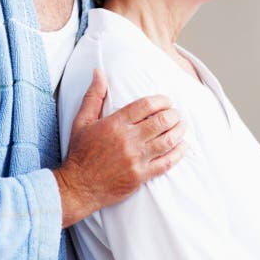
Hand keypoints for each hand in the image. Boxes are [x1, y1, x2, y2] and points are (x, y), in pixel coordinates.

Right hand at [53, 69, 186, 227]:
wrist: (77, 187)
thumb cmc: (80, 153)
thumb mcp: (82, 122)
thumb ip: (94, 96)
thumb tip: (99, 72)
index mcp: (115, 124)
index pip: (146, 105)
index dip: (161, 101)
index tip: (167, 101)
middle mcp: (128, 140)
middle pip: (161, 121)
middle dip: (174, 115)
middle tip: (177, 113)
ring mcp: (136, 159)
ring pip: (167, 141)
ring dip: (179, 131)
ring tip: (182, 126)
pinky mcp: (140, 176)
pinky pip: (166, 163)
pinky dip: (178, 153)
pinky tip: (183, 147)